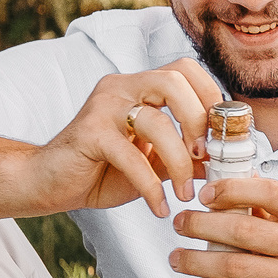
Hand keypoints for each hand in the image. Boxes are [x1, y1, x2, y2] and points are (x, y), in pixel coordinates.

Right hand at [23, 61, 225, 218]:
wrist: (50, 182)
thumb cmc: (104, 169)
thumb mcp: (156, 163)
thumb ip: (188, 157)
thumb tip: (227, 163)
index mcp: (140, 86)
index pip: (185, 69)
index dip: (211, 96)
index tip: (223, 135)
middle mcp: (122, 87)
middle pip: (173, 81)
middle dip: (199, 120)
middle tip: (206, 157)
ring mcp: (103, 106)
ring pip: (155, 122)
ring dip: (179, 162)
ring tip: (186, 194)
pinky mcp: (88, 133)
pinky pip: (130, 156)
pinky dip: (151, 186)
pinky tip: (160, 207)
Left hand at [169, 175, 277, 277]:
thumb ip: (269, 211)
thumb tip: (229, 184)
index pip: (268, 192)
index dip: (231, 189)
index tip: (204, 195)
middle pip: (242, 230)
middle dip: (201, 225)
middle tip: (180, 224)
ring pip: (233, 266)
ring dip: (196, 262)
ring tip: (178, 259)